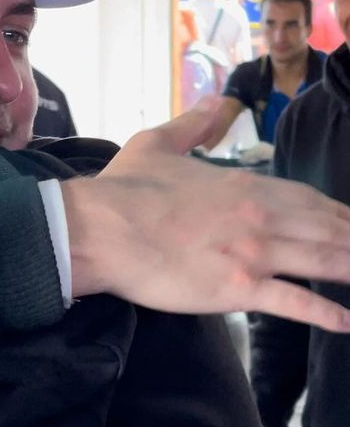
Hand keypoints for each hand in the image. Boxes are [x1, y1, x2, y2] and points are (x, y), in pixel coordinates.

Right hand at [65, 97, 349, 331]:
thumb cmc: (124, 189)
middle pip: (326, 229)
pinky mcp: (238, 288)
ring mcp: (253, 254)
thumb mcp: (156, 144)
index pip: (306, 198)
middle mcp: (259, 217)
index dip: (337, 213)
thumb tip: (212, 102)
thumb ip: (191, 124)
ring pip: (322, 261)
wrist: (100, 229)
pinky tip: (346, 323)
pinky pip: (293, 303)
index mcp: (244, 185)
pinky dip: (324, 314)